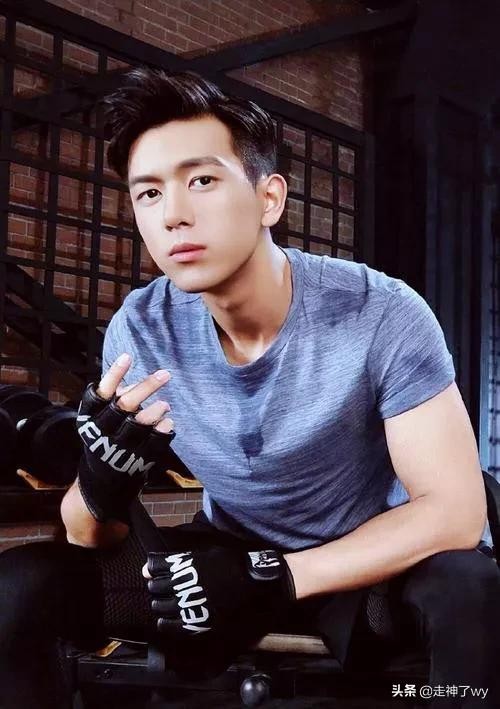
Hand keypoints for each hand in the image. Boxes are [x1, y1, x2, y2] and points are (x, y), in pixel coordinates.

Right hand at [76, 353, 174, 522]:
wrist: (102, 480)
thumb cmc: (104, 435)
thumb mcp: (99, 418)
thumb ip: (114, 398)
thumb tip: (136, 381)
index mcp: (89, 416)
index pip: (101, 391)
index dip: (114, 374)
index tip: (128, 356)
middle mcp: (101, 431)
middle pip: (124, 405)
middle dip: (146, 387)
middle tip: (166, 374)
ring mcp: (118, 447)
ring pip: (138, 425)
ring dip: (155, 411)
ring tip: (165, 403)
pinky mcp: (135, 460)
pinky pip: (153, 444)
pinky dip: (163, 431)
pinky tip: (169, 421)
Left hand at [143, 546, 295, 644]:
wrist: (252, 582)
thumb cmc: (231, 563)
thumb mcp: (206, 553)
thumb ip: (182, 558)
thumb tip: (158, 563)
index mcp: (186, 564)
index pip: (155, 566)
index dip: (151, 569)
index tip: (150, 572)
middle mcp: (185, 583)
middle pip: (156, 586)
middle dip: (155, 586)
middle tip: (158, 588)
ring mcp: (191, 603)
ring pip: (161, 606)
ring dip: (159, 603)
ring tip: (163, 603)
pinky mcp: (198, 620)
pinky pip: (173, 625)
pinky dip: (165, 623)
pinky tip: (164, 621)